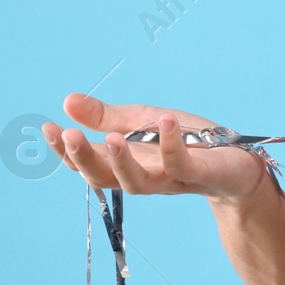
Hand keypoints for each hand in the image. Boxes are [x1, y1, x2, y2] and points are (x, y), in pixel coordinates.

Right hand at [41, 93, 267, 203]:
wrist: (237, 160)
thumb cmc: (188, 141)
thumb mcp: (143, 121)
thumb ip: (106, 117)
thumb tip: (66, 101)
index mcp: (125, 163)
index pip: (87, 162)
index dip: (65, 149)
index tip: (47, 127)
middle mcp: (143, 177)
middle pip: (103, 178)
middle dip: (82, 158)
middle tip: (67, 134)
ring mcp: (170, 180)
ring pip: (137, 183)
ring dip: (120, 160)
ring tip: (109, 136)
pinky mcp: (200, 175)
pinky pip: (182, 165)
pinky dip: (172, 145)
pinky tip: (165, 121)